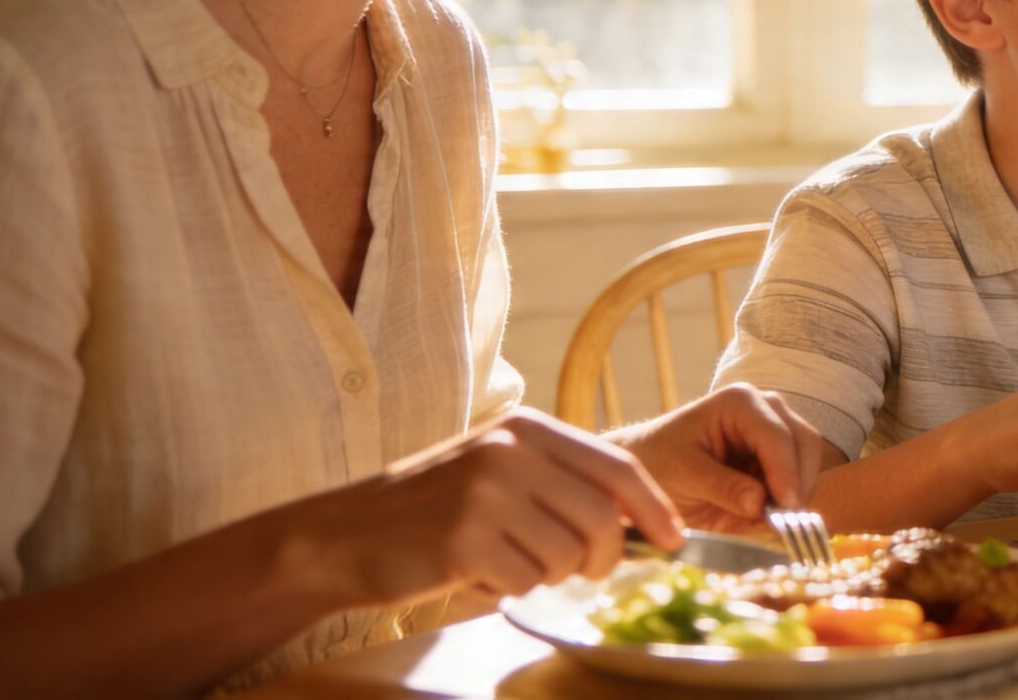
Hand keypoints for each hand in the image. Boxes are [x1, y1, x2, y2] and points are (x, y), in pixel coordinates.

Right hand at [299, 409, 680, 608]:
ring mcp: (486, 493)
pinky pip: (525, 581)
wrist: (342, 534)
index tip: (675, 539)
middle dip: (604, 559)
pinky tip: (476, 572)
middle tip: (582, 572)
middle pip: (602, 518)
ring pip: (566, 556)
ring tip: (506, 561)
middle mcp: (510, 451)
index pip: (619, 467)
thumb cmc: (431, 507)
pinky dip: (510, 588)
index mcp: (528, 428)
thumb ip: (563, 481)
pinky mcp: (463, 539)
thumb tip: (642, 517)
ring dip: (547, 575)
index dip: (655, 507)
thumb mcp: (500, 469)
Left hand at [614, 383, 825, 531]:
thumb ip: (722, 487)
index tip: (787, 508)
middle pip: (804, 443)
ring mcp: (774, 432)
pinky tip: (765, 519)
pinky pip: (796, 481)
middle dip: (798, 483)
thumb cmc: (657, 462)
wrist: (647, 468)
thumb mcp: (683, 475)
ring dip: (796, 494)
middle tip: (785, 521)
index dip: (786, 473)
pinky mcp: (776, 459)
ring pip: (808, 463)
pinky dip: (787, 502)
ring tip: (770, 522)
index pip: (778, 436)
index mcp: (741, 402)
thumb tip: (760, 504)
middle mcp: (765, 410)